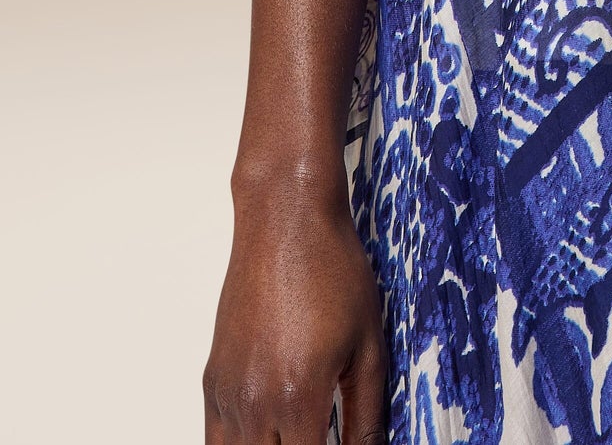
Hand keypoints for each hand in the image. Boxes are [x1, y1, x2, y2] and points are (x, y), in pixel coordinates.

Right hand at [203, 173, 385, 444]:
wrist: (286, 219)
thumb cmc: (331, 269)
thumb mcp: (368, 345)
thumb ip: (367, 414)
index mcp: (298, 397)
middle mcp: (254, 403)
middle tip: (320, 435)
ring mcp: (227, 392)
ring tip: (298, 433)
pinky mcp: (213, 378)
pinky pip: (215, 438)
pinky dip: (240, 444)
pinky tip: (270, 433)